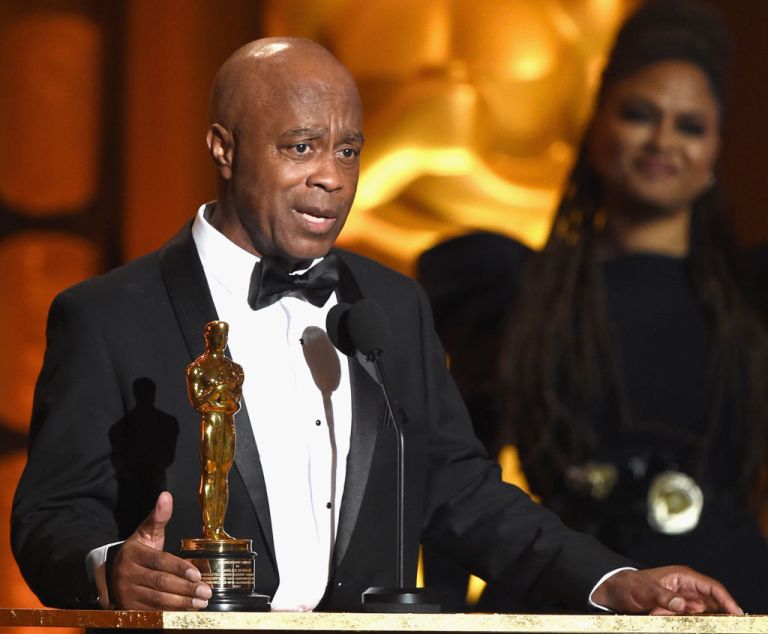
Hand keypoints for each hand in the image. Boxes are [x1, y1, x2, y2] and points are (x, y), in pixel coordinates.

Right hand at [109, 491, 211, 609]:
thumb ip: (159, 516)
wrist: (111, 572)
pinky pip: (152, 612)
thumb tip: (166, 495)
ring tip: (201, 602)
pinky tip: (187, 611)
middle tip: (206, 591)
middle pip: (161, 583)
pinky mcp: (128, 608)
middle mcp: (128, 574)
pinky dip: (171, 612)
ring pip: (157, 600)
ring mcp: (127, 593)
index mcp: (134, 554)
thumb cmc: (137, 551)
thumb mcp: (146, 532)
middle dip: (186, 588)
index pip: (160, 562)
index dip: (180, 568)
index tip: (198, 574)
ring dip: (181, 602)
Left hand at [591, 566, 742, 614]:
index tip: (737, 613)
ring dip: (713, 621)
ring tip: (722, 628)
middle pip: (715, 601)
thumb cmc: (629, 585)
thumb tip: (681, 603)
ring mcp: (685, 601)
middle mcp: (688, 589)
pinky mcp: (679, 612)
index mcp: (683, 577)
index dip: (727, 599)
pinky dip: (701, 625)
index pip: (712, 587)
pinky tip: (706, 629)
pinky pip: (696, 620)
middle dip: (726, 613)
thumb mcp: (643, 590)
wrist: (615, 591)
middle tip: (735, 626)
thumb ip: (661, 596)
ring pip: (708, 613)